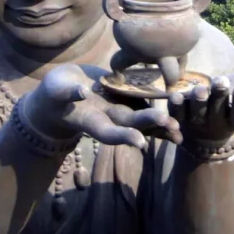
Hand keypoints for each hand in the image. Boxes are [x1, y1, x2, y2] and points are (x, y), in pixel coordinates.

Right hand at [22, 63, 182, 149]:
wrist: (61, 91)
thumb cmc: (53, 93)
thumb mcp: (56, 91)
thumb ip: (68, 93)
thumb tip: (81, 93)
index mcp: (90, 121)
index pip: (107, 132)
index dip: (123, 137)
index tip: (139, 142)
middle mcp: (107, 118)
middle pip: (129, 124)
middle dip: (148, 124)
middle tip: (168, 123)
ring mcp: (117, 109)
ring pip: (141, 117)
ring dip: (160, 122)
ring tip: (179, 125)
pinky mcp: (125, 98)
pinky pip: (144, 101)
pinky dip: (159, 104)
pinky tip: (178, 102)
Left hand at [168, 61, 233, 144]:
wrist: (218, 119)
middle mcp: (219, 125)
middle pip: (218, 112)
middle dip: (219, 96)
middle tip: (221, 81)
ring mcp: (199, 125)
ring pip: (197, 114)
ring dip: (198, 101)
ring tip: (201, 88)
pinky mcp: (182, 120)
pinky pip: (177, 115)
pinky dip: (177, 106)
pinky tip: (176, 95)